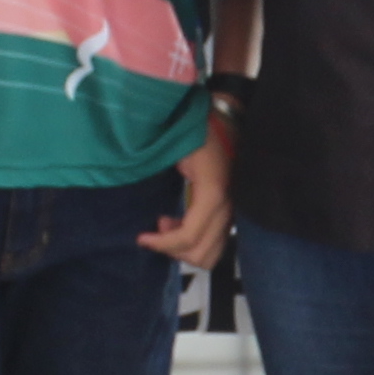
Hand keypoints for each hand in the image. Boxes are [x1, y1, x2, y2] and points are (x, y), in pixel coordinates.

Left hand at [142, 116, 235, 267]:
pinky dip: (194, 242)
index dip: (163, 243)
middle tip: (155, 229)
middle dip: (173, 249)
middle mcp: (227, 208)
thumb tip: (145, 200)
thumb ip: (162, 174)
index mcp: (213, 193)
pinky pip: (214, 243)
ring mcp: (232, 213)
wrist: (227, 120)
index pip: (190, 236)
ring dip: (185, 248)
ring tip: (167, 224)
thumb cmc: (199, 130)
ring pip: (211, 254)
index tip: (141, 238)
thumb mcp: (177, 148)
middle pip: (202, 253)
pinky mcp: (230, 214)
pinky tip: (178, 221)